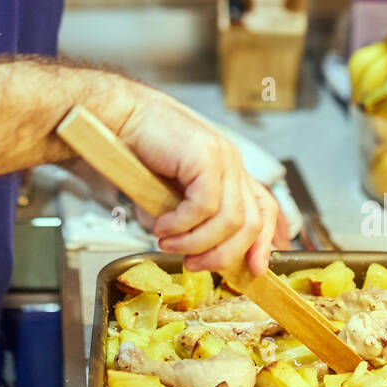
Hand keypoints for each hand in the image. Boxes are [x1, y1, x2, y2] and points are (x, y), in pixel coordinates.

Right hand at [117, 89, 283, 276]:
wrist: (121, 117)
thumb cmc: (140, 150)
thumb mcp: (170, 191)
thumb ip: (186, 217)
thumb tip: (188, 249)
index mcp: (229, 170)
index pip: (265, 209)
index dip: (263, 243)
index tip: (253, 270)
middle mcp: (232, 162)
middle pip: (250, 223)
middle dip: (223, 255)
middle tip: (193, 264)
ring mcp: (222, 157)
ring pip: (229, 220)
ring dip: (196, 242)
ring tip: (168, 243)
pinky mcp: (204, 156)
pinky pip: (203, 206)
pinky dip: (181, 225)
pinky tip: (161, 225)